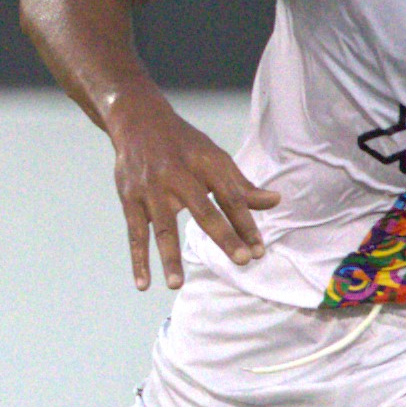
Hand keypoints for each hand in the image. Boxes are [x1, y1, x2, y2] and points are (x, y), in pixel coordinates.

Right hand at [103, 95, 278, 289]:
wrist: (138, 120)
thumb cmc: (183, 145)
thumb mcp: (214, 158)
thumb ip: (241, 186)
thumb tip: (276, 201)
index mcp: (205, 163)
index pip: (231, 197)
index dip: (246, 224)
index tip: (259, 251)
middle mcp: (178, 174)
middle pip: (204, 210)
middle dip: (224, 236)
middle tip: (242, 261)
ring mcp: (151, 188)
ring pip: (163, 227)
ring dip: (169, 256)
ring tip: (177, 285)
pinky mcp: (130, 198)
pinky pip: (135, 233)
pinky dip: (138, 259)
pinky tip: (143, 284)